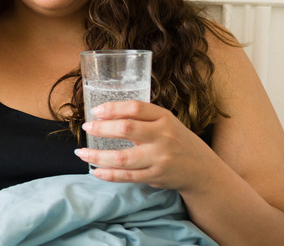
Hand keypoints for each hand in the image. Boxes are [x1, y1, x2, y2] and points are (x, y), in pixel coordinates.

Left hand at [75, 100, 211, 191]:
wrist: (202, 169)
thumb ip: (143, 118)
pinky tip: (95, 171)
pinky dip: (109, 174)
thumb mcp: (166, 122)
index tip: (96, 111)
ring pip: (122, 158)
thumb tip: (107, 115)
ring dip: (97, 156)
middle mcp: (162, 136)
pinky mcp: (155, 176)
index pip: (135, 108)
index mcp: (164, 118)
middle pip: (126, 129)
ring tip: (81, 152)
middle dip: (101, 129)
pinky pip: (127, 177)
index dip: (113, 108)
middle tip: (86, 128)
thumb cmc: (177, 141)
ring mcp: (159, 158)